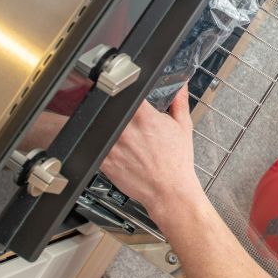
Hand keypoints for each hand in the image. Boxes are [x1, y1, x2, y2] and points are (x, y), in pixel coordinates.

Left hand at [101, 89, 205, 226]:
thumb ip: (179, 102)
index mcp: (145, 117)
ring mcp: (113, 145)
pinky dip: (99, 143)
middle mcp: (126, 130)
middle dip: (117, 109)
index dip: (126, 87)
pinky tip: (112, 147)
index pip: (128, 92)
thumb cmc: (176, 163)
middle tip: (126, 116)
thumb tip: (181, 87)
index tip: (128, 90)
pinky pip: (95, 146)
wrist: (169, 191)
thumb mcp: (183, 127)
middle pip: (111, 107)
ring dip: (105, 125)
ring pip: (100, 125)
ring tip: (119, 133)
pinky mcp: (105, 161)